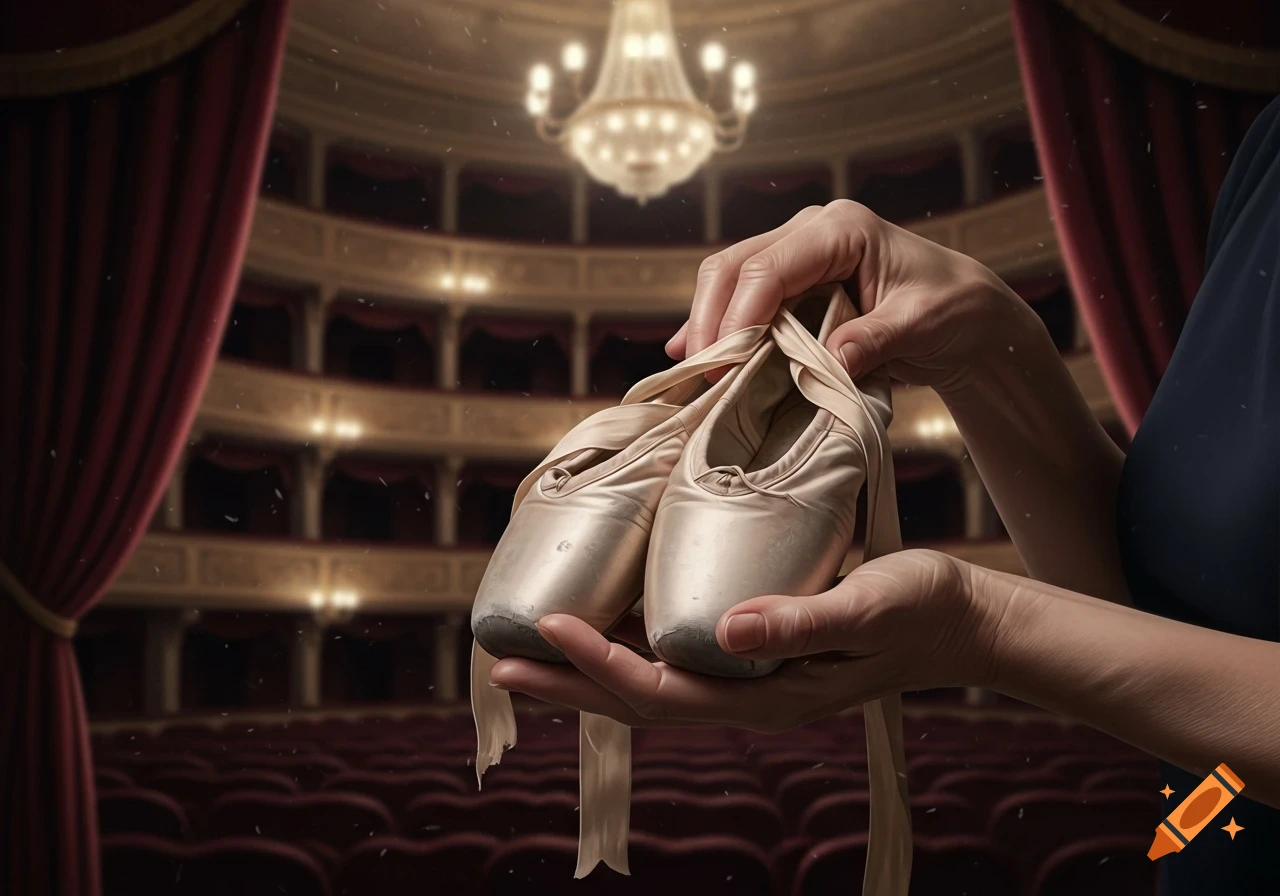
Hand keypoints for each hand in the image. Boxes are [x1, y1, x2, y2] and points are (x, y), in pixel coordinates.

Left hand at [487, 550, 993, 731]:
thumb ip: (802, 622)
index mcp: (765, 696)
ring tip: (527, 650)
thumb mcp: (868, 608)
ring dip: (586, 671)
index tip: (547, 627)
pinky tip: (605, 624)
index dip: (598, 666)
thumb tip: (726, 628)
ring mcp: (748, 679)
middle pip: (637, 700)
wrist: (959, 618)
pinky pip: (676, 659)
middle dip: (566, 683)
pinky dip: (628, 648)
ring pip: (650, 683)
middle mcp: (746, 695)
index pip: (661, 692)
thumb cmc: (920, 609)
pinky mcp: (755, 652)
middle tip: (497, 661)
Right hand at [670, 200, 1040, 392]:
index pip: (770, 266)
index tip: (724, 362)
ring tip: (690, 370)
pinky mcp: (791, 282)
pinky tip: (689, 353)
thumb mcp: (921, 325)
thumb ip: (875, 339)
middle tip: (701, 371)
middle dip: (711, 319)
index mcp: (842, 229)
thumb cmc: (951, 308)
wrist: (965, 314)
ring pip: (728, 279)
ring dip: (706, 323)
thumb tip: (830, 363)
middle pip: (735, 266)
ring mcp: (797, 254)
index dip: (740, 314)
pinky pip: (741, 297)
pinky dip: (716, 325)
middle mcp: (811, 232)